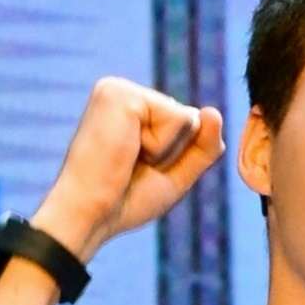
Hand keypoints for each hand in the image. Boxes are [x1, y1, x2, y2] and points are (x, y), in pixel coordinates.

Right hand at [33, 78, 226, 267]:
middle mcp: (123, 92)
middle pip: (190, 118)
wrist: (90, 215)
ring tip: (127, 159)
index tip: (136, 169)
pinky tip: (127, 151)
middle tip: (131, 167)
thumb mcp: (176, 174)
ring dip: (166, 152)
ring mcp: (120, 89)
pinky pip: (179, 118)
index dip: (174, 158)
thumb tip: (214, 111)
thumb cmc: (124, 201)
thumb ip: (203, 146)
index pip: (186, 124)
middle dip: (173, 154)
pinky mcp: (122, 94)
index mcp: (131, 109)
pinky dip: (161, 147)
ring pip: (188, 118)